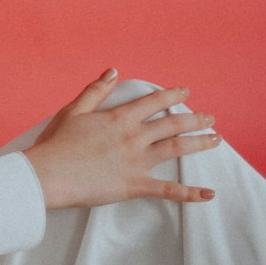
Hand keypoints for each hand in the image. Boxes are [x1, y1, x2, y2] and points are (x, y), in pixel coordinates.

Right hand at [24, 69, 220, 208]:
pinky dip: (191, 193)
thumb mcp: (74, 110)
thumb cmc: (58, 142)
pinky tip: (209, 194)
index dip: (172, 95)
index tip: (186, 92)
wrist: (50, 175)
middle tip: (210, 118)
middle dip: (195, 119)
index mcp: (120, 117)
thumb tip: (114, 70)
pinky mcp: (136, 185)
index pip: (153, 102)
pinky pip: (169, 190)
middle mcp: (134, 137)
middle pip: (172, 124)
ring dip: (199, 144)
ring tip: (216, 140)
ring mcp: (137, 162)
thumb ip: (96, 90)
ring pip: (176, 149)